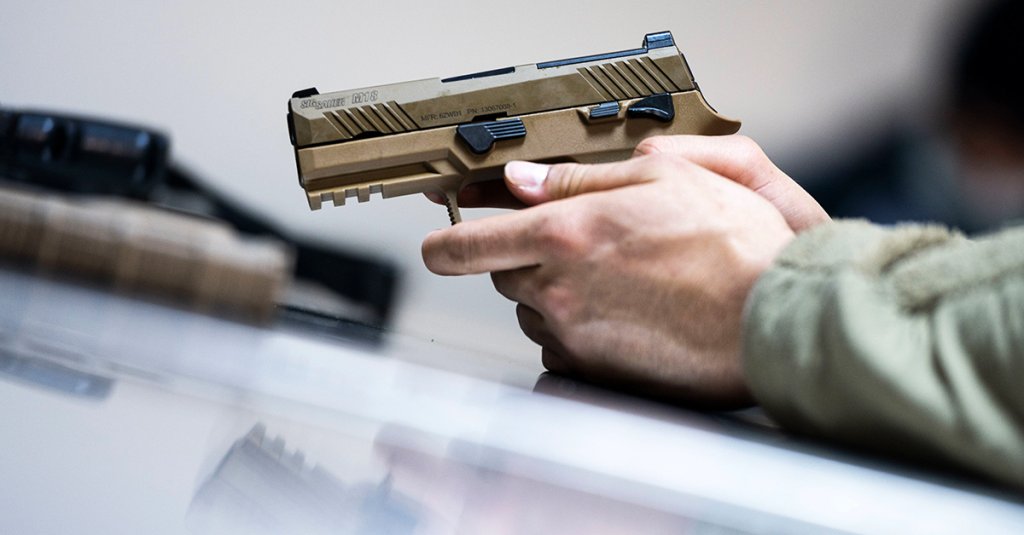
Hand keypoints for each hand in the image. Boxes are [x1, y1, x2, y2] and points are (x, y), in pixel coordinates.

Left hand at [422, 145, 797, 407]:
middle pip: (502, 275)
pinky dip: (577, 330)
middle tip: (579, 244)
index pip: (464, 247)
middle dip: (524, 257)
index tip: (438, 242)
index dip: (442, 243)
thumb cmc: (731, 245)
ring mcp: (573, 336)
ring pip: (532, 311)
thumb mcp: (659, 179)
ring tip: (619, 281)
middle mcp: (557, 290)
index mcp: (564, 235)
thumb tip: (520, 184)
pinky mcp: (594, 371)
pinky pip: (561, 346)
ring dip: (554, 294)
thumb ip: (574, 182)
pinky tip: (625, 315)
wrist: (773, 318)